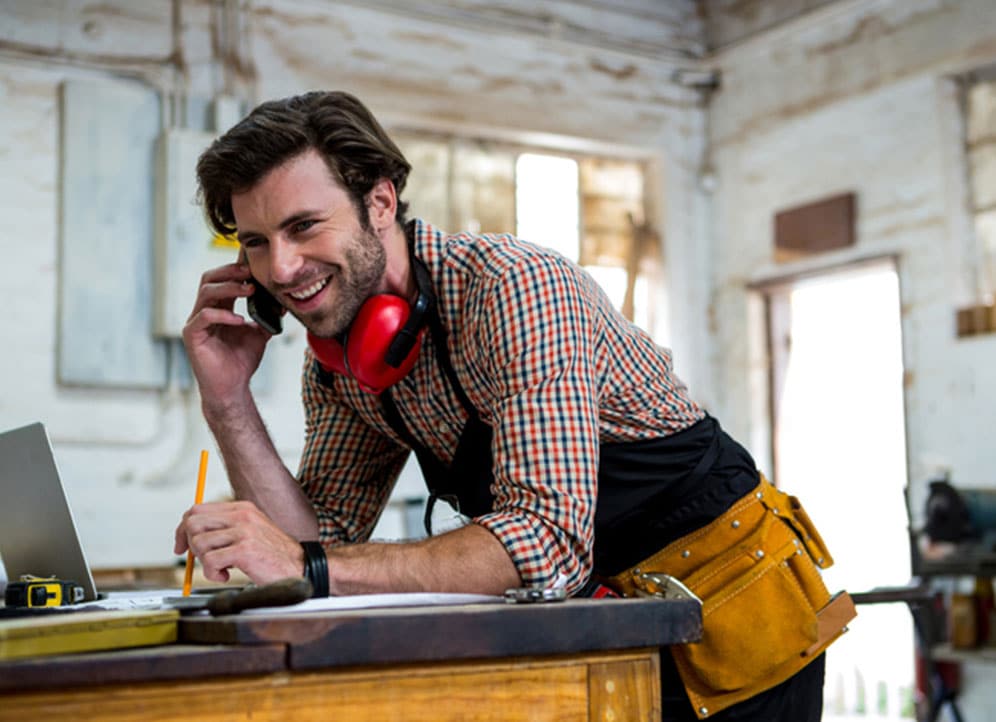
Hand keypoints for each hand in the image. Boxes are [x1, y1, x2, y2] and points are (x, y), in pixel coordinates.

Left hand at [174, 500, 306, 583]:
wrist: (300, 567)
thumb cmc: (274, 555)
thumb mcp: (250, 533)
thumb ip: (225, 530)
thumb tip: (191, 537)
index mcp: (242, 508)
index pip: (197, 509)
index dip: (183, 529)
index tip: (181, 546)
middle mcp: (242, 515)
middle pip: (193, 522)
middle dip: (189, 545)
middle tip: (202, 560)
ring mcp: (243, 531)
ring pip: (199, 543)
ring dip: (204, 562)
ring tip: (222, 569)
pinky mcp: (244, 550)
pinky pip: (210, 561)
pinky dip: (213, 574)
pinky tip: (227, 576)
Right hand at [182, 261, 271, 414]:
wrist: (232, 387)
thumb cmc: (242, 360)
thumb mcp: (260, 333)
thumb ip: (267, 316)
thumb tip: (282, 301)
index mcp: (219, 308)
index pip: (223, 279)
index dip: (237, 269)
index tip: (255, 265)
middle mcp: (204, 311)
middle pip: (209, 278)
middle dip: (230, 272)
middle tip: (251, 273)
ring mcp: (196, 322)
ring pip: (206, 292)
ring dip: (230, 288)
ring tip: (249, 290)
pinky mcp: (192, 336)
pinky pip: (204, 317)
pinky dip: (223, 315)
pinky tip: (240, 320)